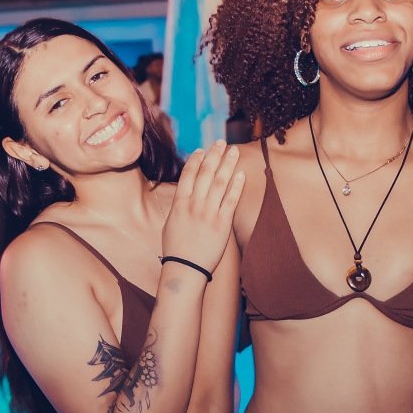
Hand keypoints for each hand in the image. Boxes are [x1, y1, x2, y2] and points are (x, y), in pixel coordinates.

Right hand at [162, 140, 245, 274]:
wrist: (185, 269)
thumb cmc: (176, 249)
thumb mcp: (171, 223)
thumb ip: (180, 206)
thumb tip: (185, 192)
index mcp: (179, 205)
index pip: (188, 176)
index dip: (196, 161)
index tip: (202, 150)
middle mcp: (194, 206)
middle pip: (205, 174)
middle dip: (214, 156)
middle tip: (221, 143)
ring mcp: (208, 214)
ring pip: (219, 183)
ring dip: (227, 165)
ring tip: (234, 151)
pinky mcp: (222, 225)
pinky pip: (230, 201)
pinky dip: (236, 186)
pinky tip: (241, 174)